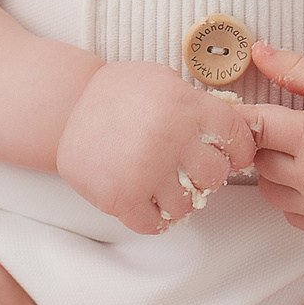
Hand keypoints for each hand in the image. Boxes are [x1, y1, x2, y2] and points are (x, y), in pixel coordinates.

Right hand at [56, 62, 259, 234]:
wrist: (65, 106)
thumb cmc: (116, 92)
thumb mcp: (162, 79)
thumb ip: (197, 102)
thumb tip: (234, 125)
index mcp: (184, 105)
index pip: (236, 137)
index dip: (238, 149)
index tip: (231, 155)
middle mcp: (169, 137)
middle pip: (214, 176)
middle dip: (205, 176)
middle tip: (189, 170)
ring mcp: (145, 170)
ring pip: (186, 205)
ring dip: (177, 198)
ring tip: (161, 184)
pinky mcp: (120, 196)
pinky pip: (153, 225)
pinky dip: (152, 219)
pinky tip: (146, 202)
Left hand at [246, 41, 303, 231]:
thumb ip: (294, 67)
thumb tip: (257, 52)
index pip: (255, 128)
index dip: (243, 115)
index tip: (239, 107)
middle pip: (258, 159)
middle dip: (264, 138)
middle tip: (282, 121)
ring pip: (269, 189)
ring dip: (273, 168)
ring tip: (296, 145)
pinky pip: (290, 213)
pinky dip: (290, 194)